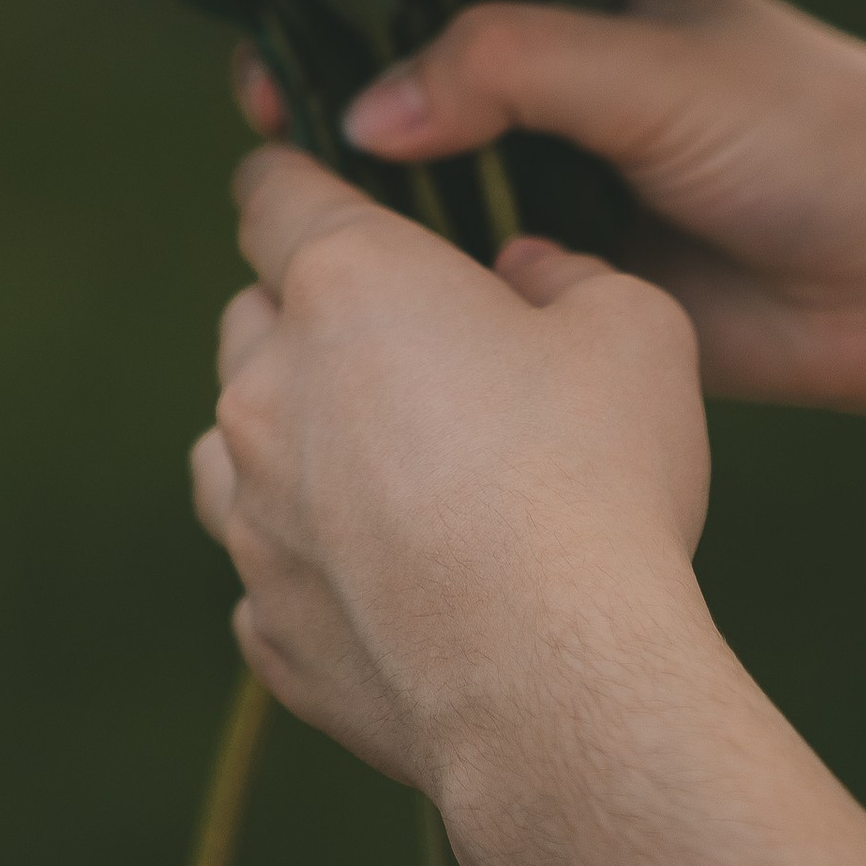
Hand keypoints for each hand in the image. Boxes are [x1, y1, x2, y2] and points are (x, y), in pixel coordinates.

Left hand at [192, 146, 712, 798]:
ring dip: (289, 435)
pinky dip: (312, 559)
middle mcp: (271, 388)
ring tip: (378, 464)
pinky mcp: (266, 625)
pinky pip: (266, 567)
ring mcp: (254, 516)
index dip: (293, 177)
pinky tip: (389, 577)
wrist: (560, 688)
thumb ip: (566, 272)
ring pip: (233, 442)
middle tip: (402, 346)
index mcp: (346, 283)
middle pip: (252, 316)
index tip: (310, 183)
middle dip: (308, 314)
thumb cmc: (596, 482)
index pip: (272, 191)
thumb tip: (526, 276)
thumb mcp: (632, 322)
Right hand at [240, 0, 865, 470]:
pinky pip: (480, 274)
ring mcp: (576, 178)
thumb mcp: (648, 70)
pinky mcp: (582, 281)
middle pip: (431, 79)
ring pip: (445, 182)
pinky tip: (350, 285)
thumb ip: (506, 69)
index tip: (274, 30)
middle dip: (348, 99)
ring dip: (376, 196)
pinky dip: (424, 278)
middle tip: (256, 117)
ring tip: (275, 202)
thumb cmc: (811, 133)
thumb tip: (362, 114)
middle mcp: (577, 74)